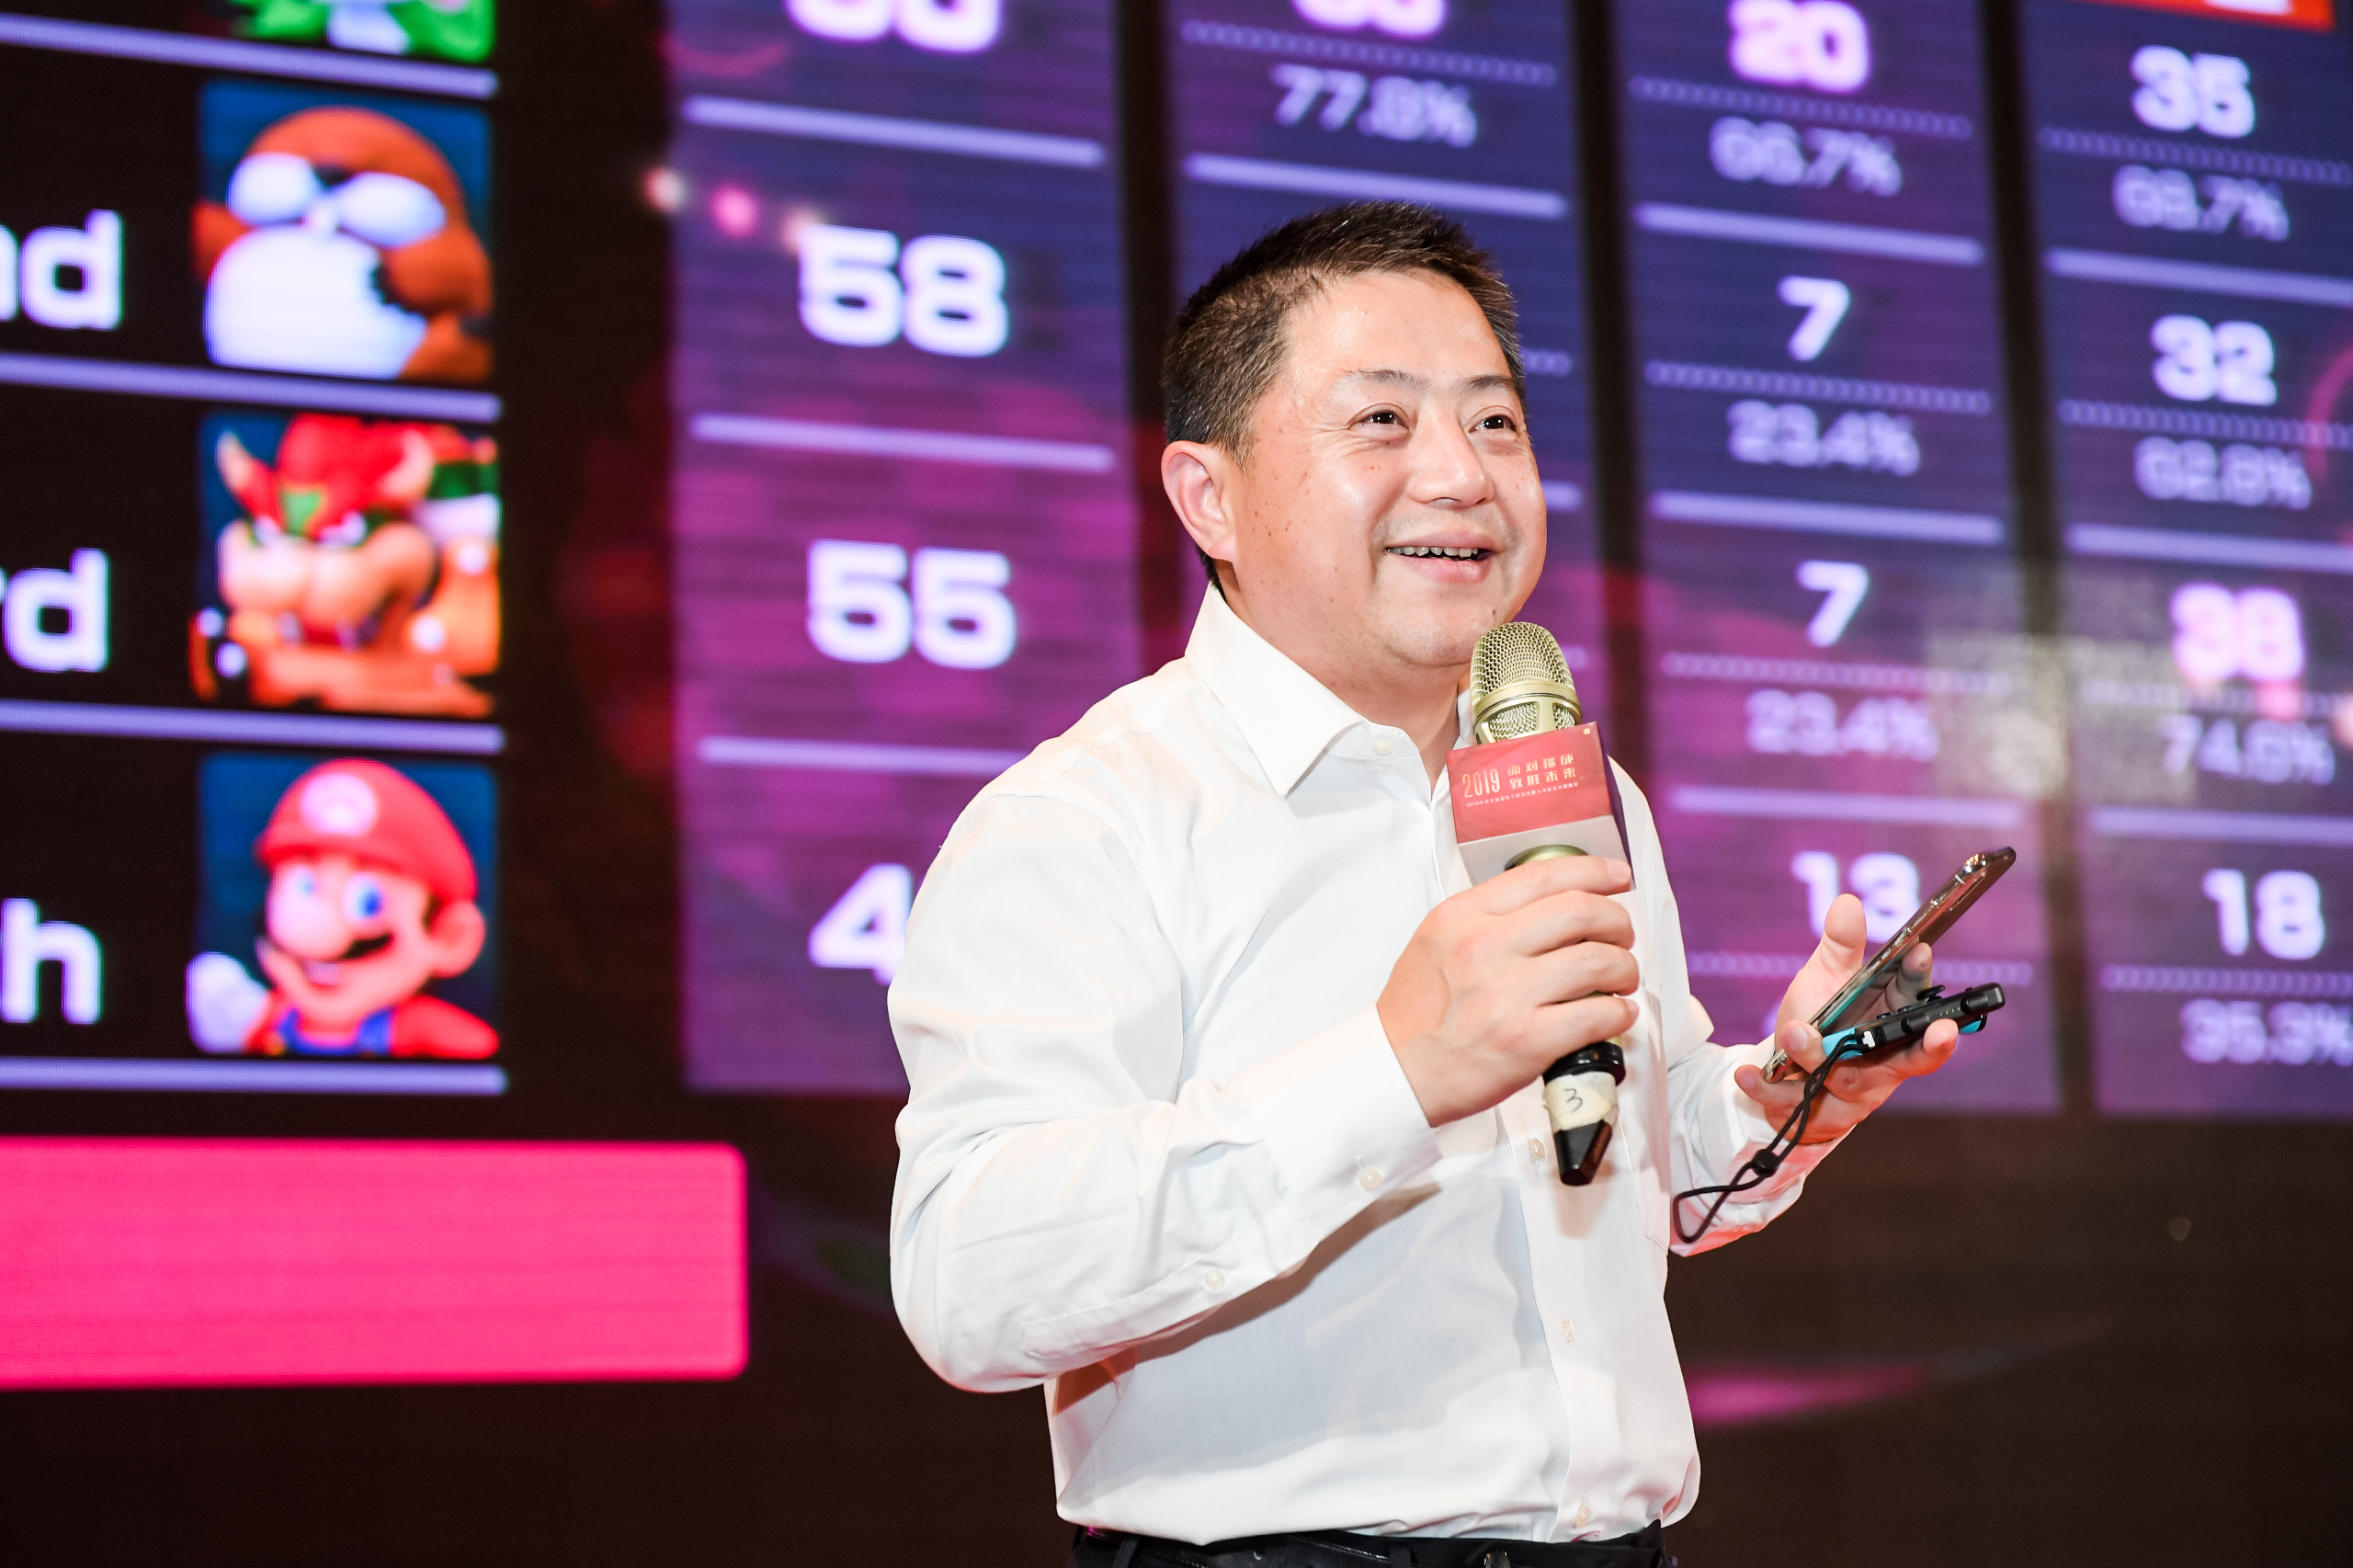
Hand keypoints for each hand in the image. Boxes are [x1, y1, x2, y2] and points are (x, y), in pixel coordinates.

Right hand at [1380, 855, 1638, 1126]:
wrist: (1397, 1070)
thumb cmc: (1417, 1012)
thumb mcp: (1437, 940)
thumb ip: (1486, 917)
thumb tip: (1550, 906)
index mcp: (1463, 917)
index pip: (1542, 875)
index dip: (1592, 871)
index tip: (1615, 877)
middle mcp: (1485, 947)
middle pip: (1580, 911)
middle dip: (1617, 921)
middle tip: (1621, 935)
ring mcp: (1507, 993)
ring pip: (1597, 961)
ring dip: (1624, 968)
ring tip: (1622, 977)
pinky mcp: (1527, 1039)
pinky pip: (1597, 1015)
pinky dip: (1618, 1014)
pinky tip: (1616, 1015)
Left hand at [1736, 892, 1959, 1142]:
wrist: (1788, 1076)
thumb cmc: (1822, 1023)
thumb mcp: (1829, 980)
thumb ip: (1841, 948)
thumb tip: (1848, 902)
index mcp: (1892, 1022)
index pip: (1916, 1001)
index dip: (1919, 979)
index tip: (1919, 951)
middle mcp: (1884, 1061)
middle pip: (1910, 1057)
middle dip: (1928, 1046)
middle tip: (1940, 1029)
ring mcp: (1854, 1091)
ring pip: (1846, 1077)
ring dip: (1820, 1055)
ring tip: (1795, 1031)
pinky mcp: (1818, 1113)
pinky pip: (1794, 1103)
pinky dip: (1768, 1088)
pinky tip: (1744, 1074)